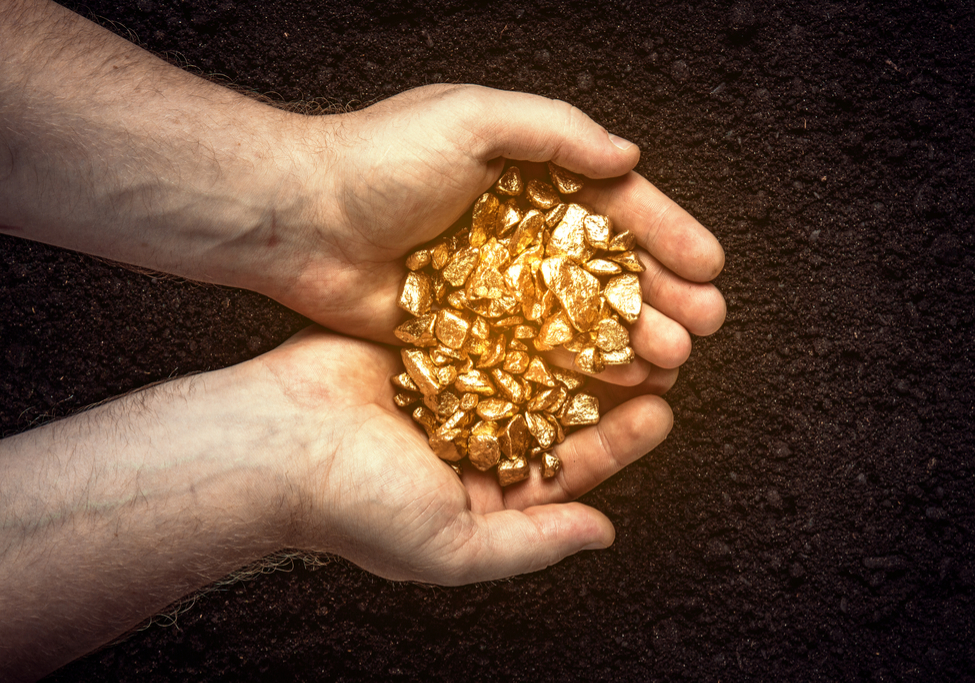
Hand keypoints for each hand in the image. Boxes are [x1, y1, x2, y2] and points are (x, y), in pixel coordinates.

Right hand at [256, 326, 675, 583]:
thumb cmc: (354, 505)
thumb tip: (602, 535)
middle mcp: (467, 438)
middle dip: (607, 387)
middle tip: (660, 357)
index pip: (565, 468)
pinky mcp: (422, 340)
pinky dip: (522, 312)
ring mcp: (446, 386)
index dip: (616, 443)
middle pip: (554, 409)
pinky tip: (560, 292)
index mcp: (478, 493)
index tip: (661, 413)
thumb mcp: (452, 546)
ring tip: (624, 318)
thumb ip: (531, 542)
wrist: (273, 440)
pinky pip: (483, 324)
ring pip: (526, 361)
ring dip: (575, 344)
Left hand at [265, 85, 725, 383]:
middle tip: (704, 327)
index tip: (710, 266)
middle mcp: (520, 232)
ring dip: (630, 337)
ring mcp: (496, 285)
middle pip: (608, 267)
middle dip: (661, 294)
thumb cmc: (377, 159)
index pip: (615, 205)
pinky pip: (534, 351)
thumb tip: (629, 158)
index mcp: (528, 176)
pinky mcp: (468, 329)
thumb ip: (555, 132)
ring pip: (579, 316)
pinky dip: (575, 368)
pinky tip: (613, 384)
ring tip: (671, 362)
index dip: (667, 233)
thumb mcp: (471, 118)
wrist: (298, 219)